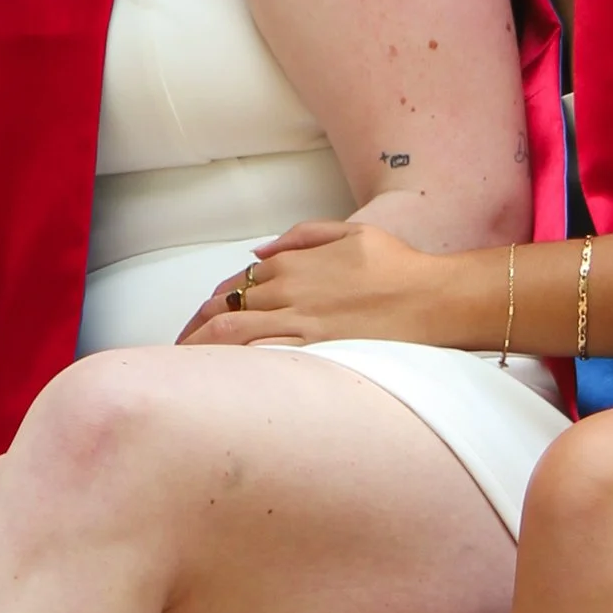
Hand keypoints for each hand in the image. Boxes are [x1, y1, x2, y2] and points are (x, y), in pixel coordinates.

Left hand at [177, 219, 465, 347]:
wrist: (435, 297)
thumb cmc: (399, 265)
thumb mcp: (348, 232)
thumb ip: (300, 237)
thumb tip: (258, 251)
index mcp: (292, 263)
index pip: (234, 283)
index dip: (209, 304)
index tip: (197, 323)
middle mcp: (287, 290)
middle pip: (223, 310)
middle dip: (193, 332)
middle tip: (177, 355)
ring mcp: (299, 321)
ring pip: (232, 334)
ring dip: (202, 350)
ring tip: (184, 373)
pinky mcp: (316, 348)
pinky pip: (262, 356)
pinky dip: (234, 365)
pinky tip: (219, 380)